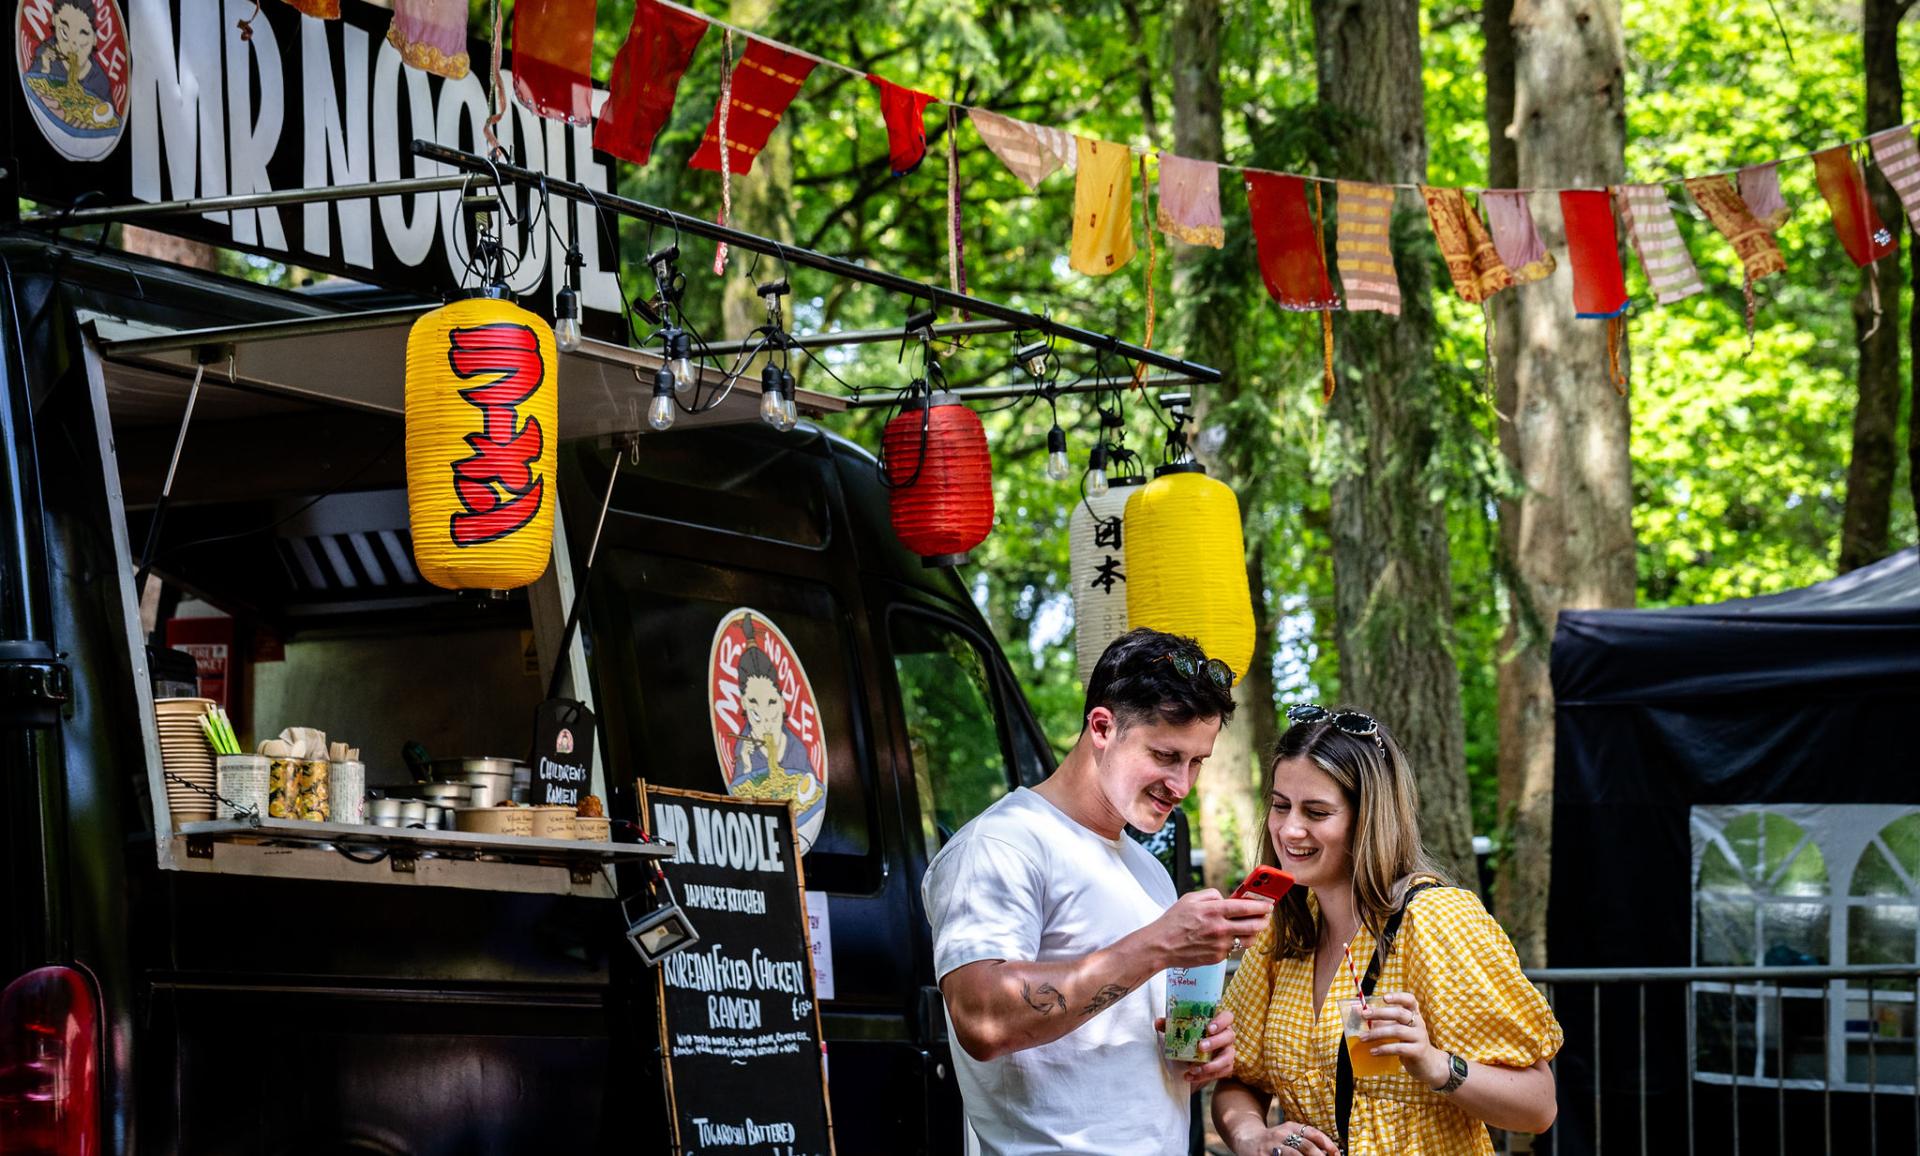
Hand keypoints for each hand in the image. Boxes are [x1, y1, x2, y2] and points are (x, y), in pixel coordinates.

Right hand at [1149, 889, 1274, 967]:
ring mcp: (1220, 945)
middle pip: (1254, 926)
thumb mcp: (1190, 898)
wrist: (1161, 946)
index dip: (1261, 906)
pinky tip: (1231, 937)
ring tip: (1253, 927)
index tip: (1269, 904)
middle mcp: (1220, 928)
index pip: (1246, 907)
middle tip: (1266, 917)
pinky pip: (1234, 949)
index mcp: (1213, 911)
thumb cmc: (1173, 921)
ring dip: (1254, 933)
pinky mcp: (1218, 957)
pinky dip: (1236, 942)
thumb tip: (1227, 898)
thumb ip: (1211, 895)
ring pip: (1248, 940)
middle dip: (1264, 920)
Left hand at [1154, 1007, 1236, 1084]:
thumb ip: (1170, 1025)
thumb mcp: (1181, 1031)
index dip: (1221, 1021)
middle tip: (1200, 1047)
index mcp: (1219, 1023)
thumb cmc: (1191, 1037)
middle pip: (1229, 1036)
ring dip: (1212, 1064)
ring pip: (1228, 1058)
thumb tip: (1158, 1023)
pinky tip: (1191, 1076)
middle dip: (1215, 1042)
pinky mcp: (1226, 1067)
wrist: (1195, 1057)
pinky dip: (1205, 1076)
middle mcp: (1227, 1036)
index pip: (1227, 1017)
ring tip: (1194, 1068)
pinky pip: (1220, 1073)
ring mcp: (1228, 1052)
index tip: (1209, 1028)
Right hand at [1232, 1121, 1338, 1155]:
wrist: (1245, 1139)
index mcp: (1290, 1127)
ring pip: (1293, 1155)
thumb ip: (1306, 1141)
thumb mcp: (1289, 1135)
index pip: (1312, 1133)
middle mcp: (1281, 1134)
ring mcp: (1271, 1146)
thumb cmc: (1274, 1140)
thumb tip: (1328, 1152)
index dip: (1327, 1143)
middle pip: (1305, 1145)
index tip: (1337, 1154)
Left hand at [1360, 992, 1446, 1086]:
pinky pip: (1399, 1048)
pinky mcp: (1418, 1051)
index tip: (1384, 998)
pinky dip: (1384, 1049)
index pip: (1410, 1000)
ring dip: (1377, 1033)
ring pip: (1397, 1031)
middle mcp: (1419, 1023)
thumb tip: (1357, 1010)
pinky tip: (1373, 1051)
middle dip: (1380, 1013)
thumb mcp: (1397, 1029)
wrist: (1427, 1064)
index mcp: (1414, 1014)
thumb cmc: (1407, 1043)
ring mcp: (1420, 1037)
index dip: (1398, 997)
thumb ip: (1380, 1020)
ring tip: (1363, 1038)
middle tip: (1364, 1015)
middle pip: (1400, 1014)